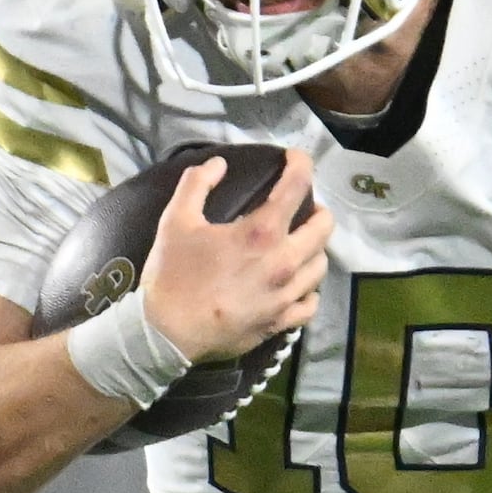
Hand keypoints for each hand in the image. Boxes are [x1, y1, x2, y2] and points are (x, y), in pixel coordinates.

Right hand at [137, 148, 328, 364]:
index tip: (295, 158)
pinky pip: (310, 304)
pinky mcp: (280, 323)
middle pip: (324, 226)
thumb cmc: (172, 275)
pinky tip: (296, 285)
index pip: (298, 186)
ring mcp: (285, 296)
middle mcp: (283, 262)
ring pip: (320, 265)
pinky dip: (308, 290)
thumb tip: (219, 164)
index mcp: (261, 232)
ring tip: (298, 245)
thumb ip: (197, 184)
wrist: (167, 334)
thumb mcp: (175, 220)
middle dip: (317, 209)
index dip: (301, 164)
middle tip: (300, 208)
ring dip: (314, 248)